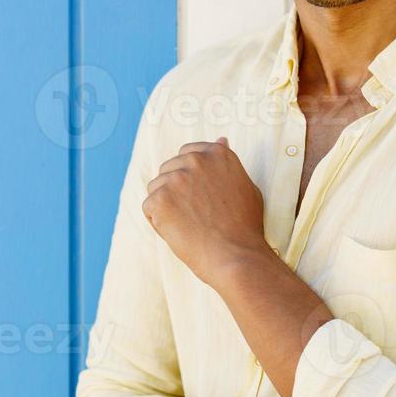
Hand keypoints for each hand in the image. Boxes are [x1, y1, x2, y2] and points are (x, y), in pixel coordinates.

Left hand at [143, 137, 270, 285]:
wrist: (237, 256)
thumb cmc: (245, 227)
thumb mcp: (246, 185)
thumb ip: (228, 164)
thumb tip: (221, 140)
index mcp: (217, 153)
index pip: (187, 154)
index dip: (189, 178)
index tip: (198, 196)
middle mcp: (196, 160)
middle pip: (168, 170)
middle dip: (176, 191)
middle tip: (196, 215)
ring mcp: (176, 179)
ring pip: (156, 189)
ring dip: (167, 206)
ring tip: (190, 225)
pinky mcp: (160, 199)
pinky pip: (149, 208)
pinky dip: (159, 223)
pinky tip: (181, 232)